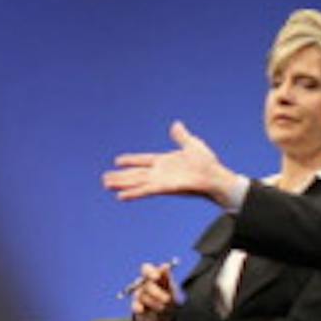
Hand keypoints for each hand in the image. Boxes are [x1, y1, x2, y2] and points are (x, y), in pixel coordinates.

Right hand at [103, 122, 238, 205]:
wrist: (215, 176)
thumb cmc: (207, 163)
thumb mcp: (192, 144)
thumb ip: (181, 136)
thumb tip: (176, 124)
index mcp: (165, 161)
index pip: (143, 160)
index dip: (131, 160)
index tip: (117, 161)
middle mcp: (160, 172)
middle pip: (135, 174)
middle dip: (120, 176)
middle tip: (105, 179)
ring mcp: (161, 180)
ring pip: (137, 182)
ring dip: (122, 184)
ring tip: (107, 185)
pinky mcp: (164, 188)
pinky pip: (145, 190)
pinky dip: (133, 193)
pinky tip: (121, 196)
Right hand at [130, 261, 178, 320]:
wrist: (167, 317)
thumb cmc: (170, 298)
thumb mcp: (171, 288)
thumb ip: (167, 277)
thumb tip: (165, 266)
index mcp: (152, 276)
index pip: (146, 269)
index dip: (150, 272)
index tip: (156, 277)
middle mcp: (144, 284)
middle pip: (146, 284)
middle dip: (157, 292)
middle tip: (167, 300)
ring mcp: (139, 295)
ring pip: (142, 296)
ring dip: (154, 303)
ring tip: (163, 308)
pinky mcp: (136, 306)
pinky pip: (136, 306)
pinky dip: (140, 308)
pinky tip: (144, 310)